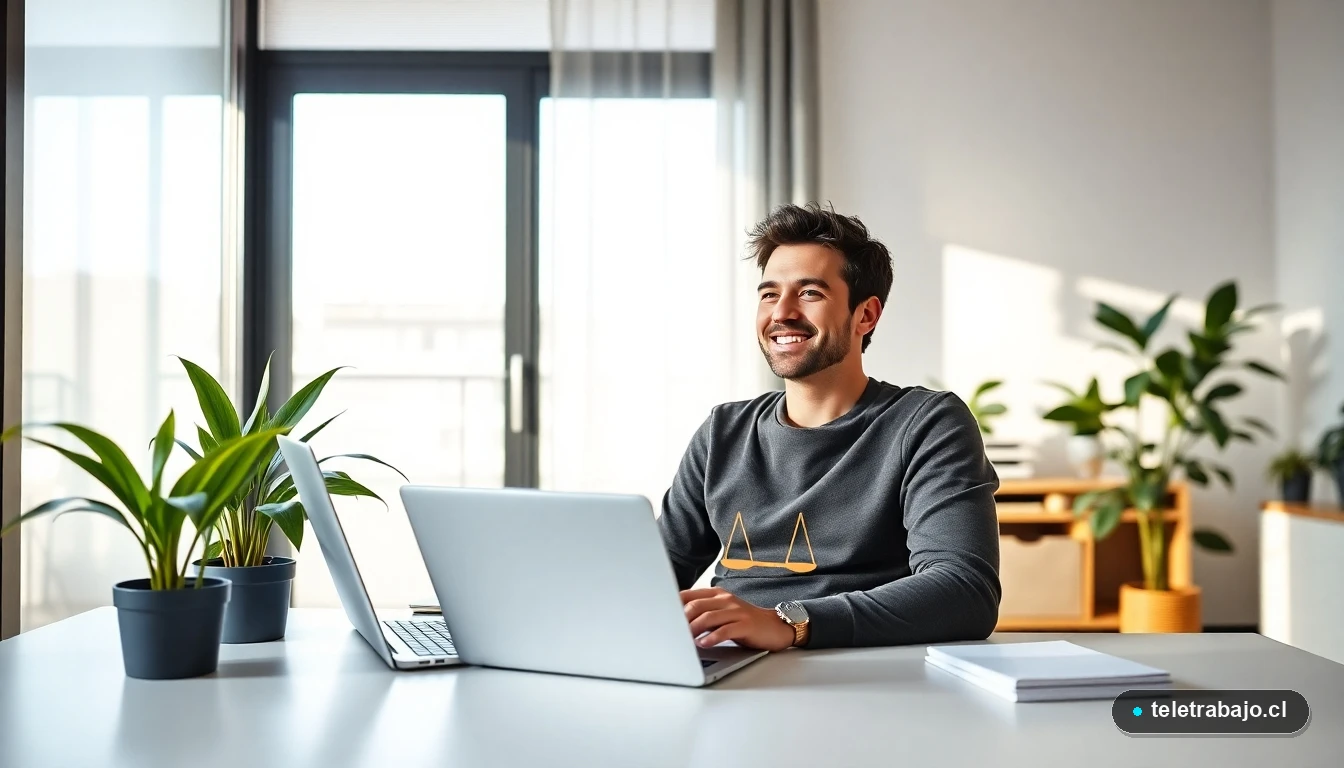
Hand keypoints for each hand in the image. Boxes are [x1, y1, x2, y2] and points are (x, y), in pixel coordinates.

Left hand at [680, 587, 794, 650]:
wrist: (774, 627)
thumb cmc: (744, 622)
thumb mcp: (722, 613)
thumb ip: (703, 613)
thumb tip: (676, 621)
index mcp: (717, 594)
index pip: (690, 595)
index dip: (673, 605)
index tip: (661, 616)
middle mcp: (726, 600)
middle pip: (696, 606)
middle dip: (680, 620)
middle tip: (670, 632)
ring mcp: (736, 611)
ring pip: (708, 617)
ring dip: (693, 630)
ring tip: (683, 641)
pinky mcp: (745, 625)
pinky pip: (725, 630)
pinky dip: (711, 637)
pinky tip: (703, 644)